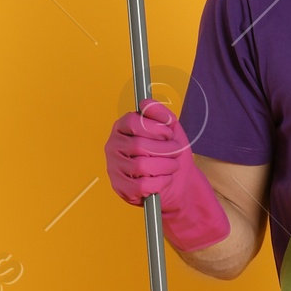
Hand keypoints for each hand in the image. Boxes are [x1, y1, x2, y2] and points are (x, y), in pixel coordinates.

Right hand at [104, 100, 229, 251]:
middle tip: (175, 153)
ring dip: (165, 167)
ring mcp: (114, 167)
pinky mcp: (120, 187)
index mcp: (122, 127)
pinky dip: (159, 182)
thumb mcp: (170, 129)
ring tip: (172, 166)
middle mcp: (114, 145)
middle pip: (139, 145)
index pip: (133, 122)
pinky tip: (163, 179)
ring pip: (141, 166)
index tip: (168, 134)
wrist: (177, 182)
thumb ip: (160, 113)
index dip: (156, 128)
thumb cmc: (169, 154)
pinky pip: (141, 185)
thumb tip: (146, 103)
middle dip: (165, 150)